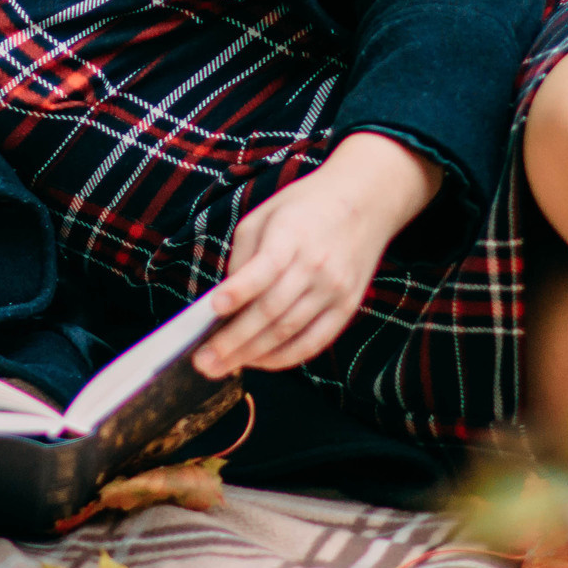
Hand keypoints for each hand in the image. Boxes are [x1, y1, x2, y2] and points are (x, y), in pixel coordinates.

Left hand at [193, 133, 441, 379]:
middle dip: (234, 340)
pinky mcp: (347, 306)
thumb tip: (224, 302)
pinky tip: (258, 363)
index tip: (213, 309)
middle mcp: (316, 265)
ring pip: (288, 332)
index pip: (265, 268)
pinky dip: (284, 358)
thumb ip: (243, 256)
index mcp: (292, 235)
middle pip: (271, 311)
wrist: (364, 201)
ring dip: (252, 355)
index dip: (239, 290)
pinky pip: (314, 342)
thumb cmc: (304, 207)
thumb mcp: (264, 215)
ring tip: (221, 367)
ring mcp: (334, 289)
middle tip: (203, 361)